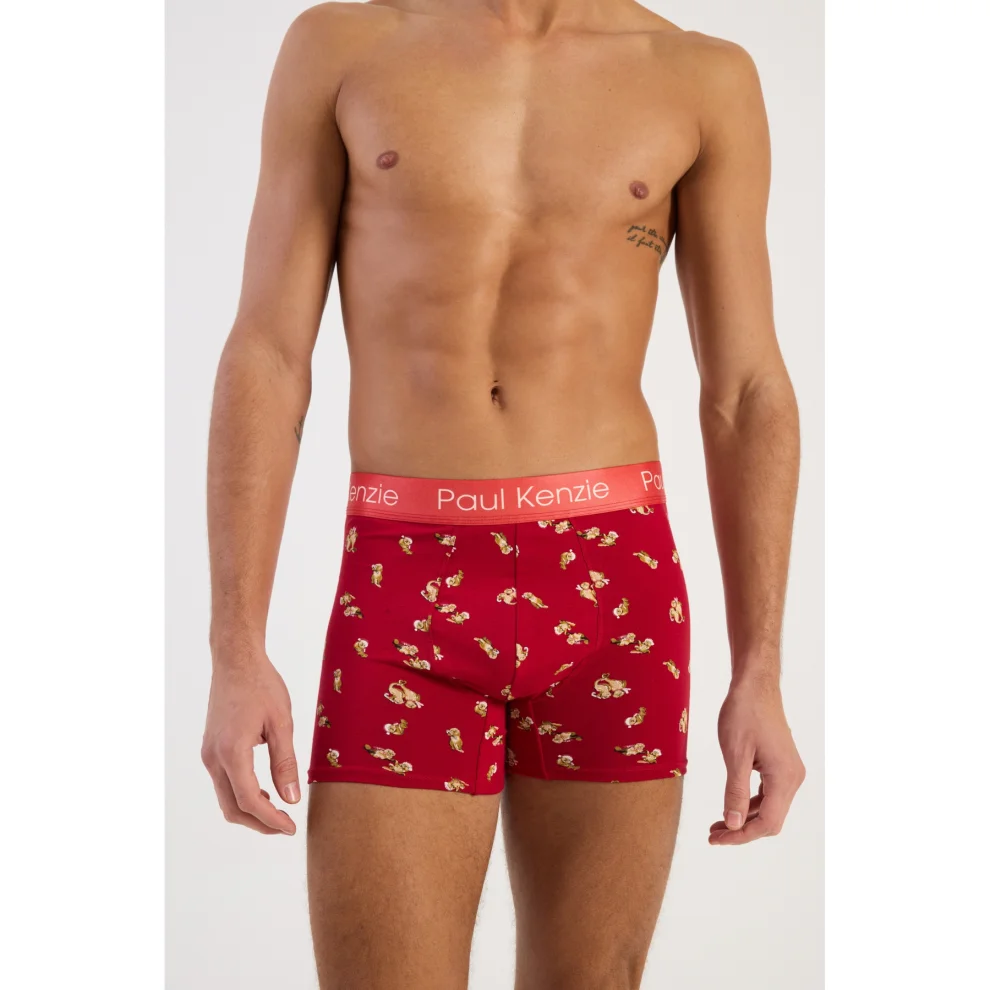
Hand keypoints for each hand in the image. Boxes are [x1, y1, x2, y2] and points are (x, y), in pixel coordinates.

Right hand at [201, 653, 299, 834]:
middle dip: (259, 823)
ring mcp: (208, 754)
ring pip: (225, 797)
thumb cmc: (261, 686)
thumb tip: (291, 799)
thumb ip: (285, 763)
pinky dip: (241, 794)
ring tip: (278, 811)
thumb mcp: (281, 723)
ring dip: (250, 810)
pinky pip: (223, 782)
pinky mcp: (210, 749)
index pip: (249, 800)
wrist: (236, 661)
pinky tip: (263, 790)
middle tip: (286, 826)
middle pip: (232, 807)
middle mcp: (214, 758)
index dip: (270, 820)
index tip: (291, 828)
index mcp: (232, 752)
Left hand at [709, 677, 804, 845]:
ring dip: (745, 818)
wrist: (755, 685)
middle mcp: (793, 778)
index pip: (767, 823)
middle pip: (771, 819)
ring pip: (770, 807)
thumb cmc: (744, 713)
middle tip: (713, 835)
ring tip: (718, 824)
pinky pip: (769, 793)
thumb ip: (735, 791)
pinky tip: (732, 805)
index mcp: (784, 777)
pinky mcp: (782, 764)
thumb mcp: (735, 754)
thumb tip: (734, 824)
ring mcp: (789, 771)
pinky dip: (750, 803)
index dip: (741, 835)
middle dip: (742, 830)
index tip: (717, 839)